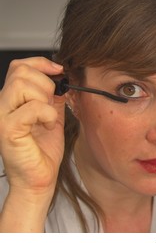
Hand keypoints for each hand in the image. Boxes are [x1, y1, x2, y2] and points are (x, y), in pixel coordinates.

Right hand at [0, 57, 64, 193]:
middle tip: (53, 103)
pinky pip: (31, 108)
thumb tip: (62, 79)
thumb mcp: (53, 117)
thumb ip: (54, 98)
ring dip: (46, 99)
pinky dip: (47, 114)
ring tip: (49, 117)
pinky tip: (48, 126)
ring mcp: (3, 116)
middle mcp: (3, 105)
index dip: (41, 63)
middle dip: (46, 83)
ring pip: (23, 85)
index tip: (59, 70)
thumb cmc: (43, 152)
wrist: (40, 179)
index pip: (19, 66)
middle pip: (21, 72)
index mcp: (13, 100)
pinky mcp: (8, 129)